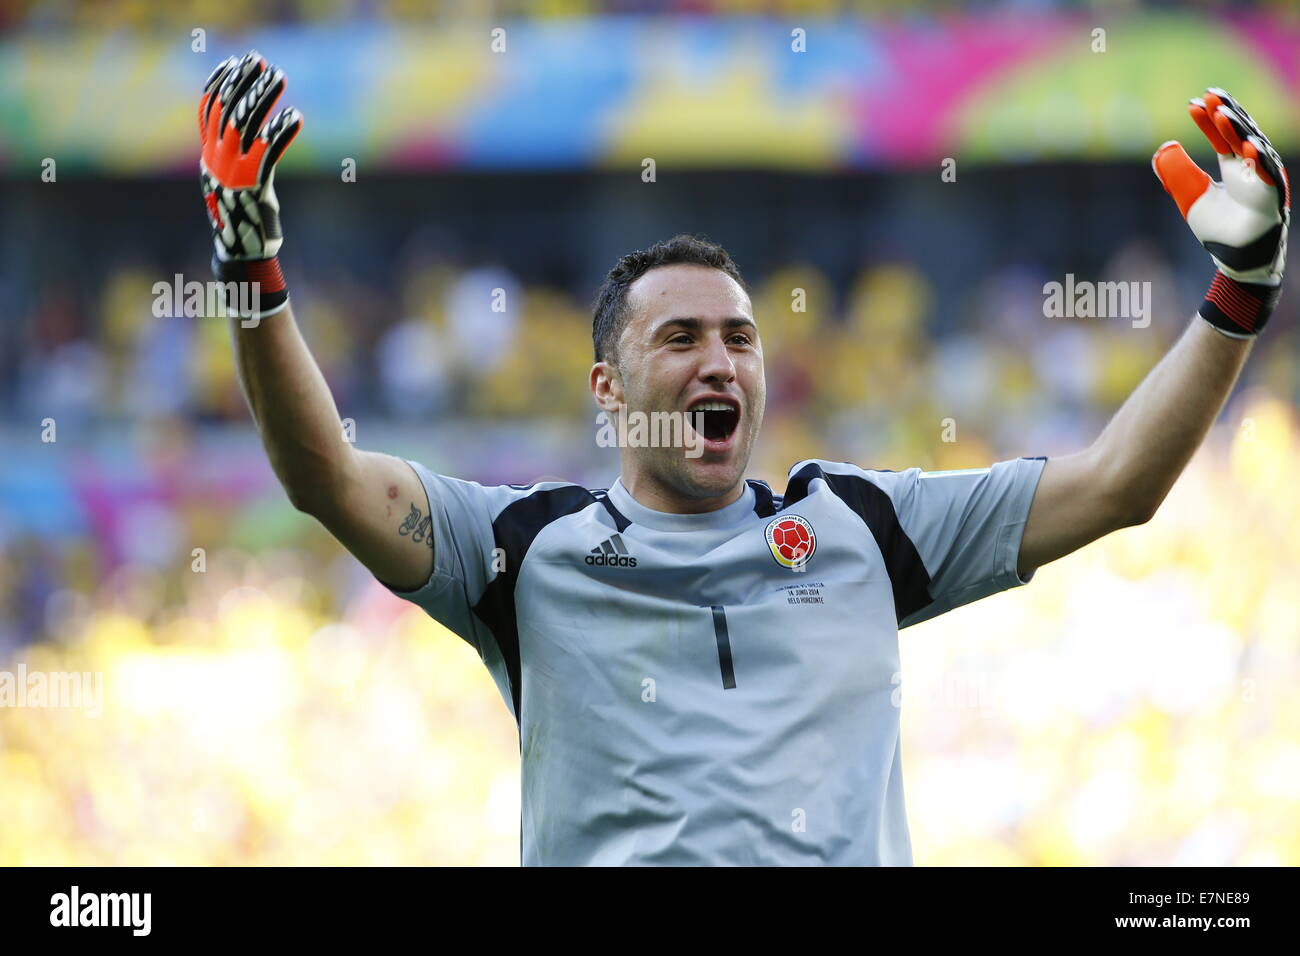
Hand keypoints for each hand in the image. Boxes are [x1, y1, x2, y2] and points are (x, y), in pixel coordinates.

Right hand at [198, 50, 301, 261]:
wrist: (243, 252)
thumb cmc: (243, 215)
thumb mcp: (230, 181)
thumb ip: (233, 156)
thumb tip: (248, 132)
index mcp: (209, 157)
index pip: (209, 110)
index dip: (220, 84)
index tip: (234, 62)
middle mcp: (217, 160)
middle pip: (228, 110)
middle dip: (244, 82)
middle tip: (261, 60)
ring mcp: (233, 171)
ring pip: (246, 124)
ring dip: (263, 97)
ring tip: (280, 77)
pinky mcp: (254, 184)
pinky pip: (269, 151)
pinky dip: (281, 131)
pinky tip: (295, 116)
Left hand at [1153, 88, 1288, 336]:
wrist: (1236, 259)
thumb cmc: (1218, 228)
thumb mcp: (1190, 196)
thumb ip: (1176, 173)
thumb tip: (1162, 149)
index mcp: (1234, 164)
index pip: (1221, 135)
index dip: (1209, 120)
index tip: (1193, 104)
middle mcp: (1252, 167)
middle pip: (1239, 133)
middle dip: (1226, 113)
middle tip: (1210, 94)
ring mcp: (1264, 179)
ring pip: (1253, 148)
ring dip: (1238, 131)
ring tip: (1222, 113)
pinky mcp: (1272, 197)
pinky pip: (1267, 176)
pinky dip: (1257, 161)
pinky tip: (1246, 147)